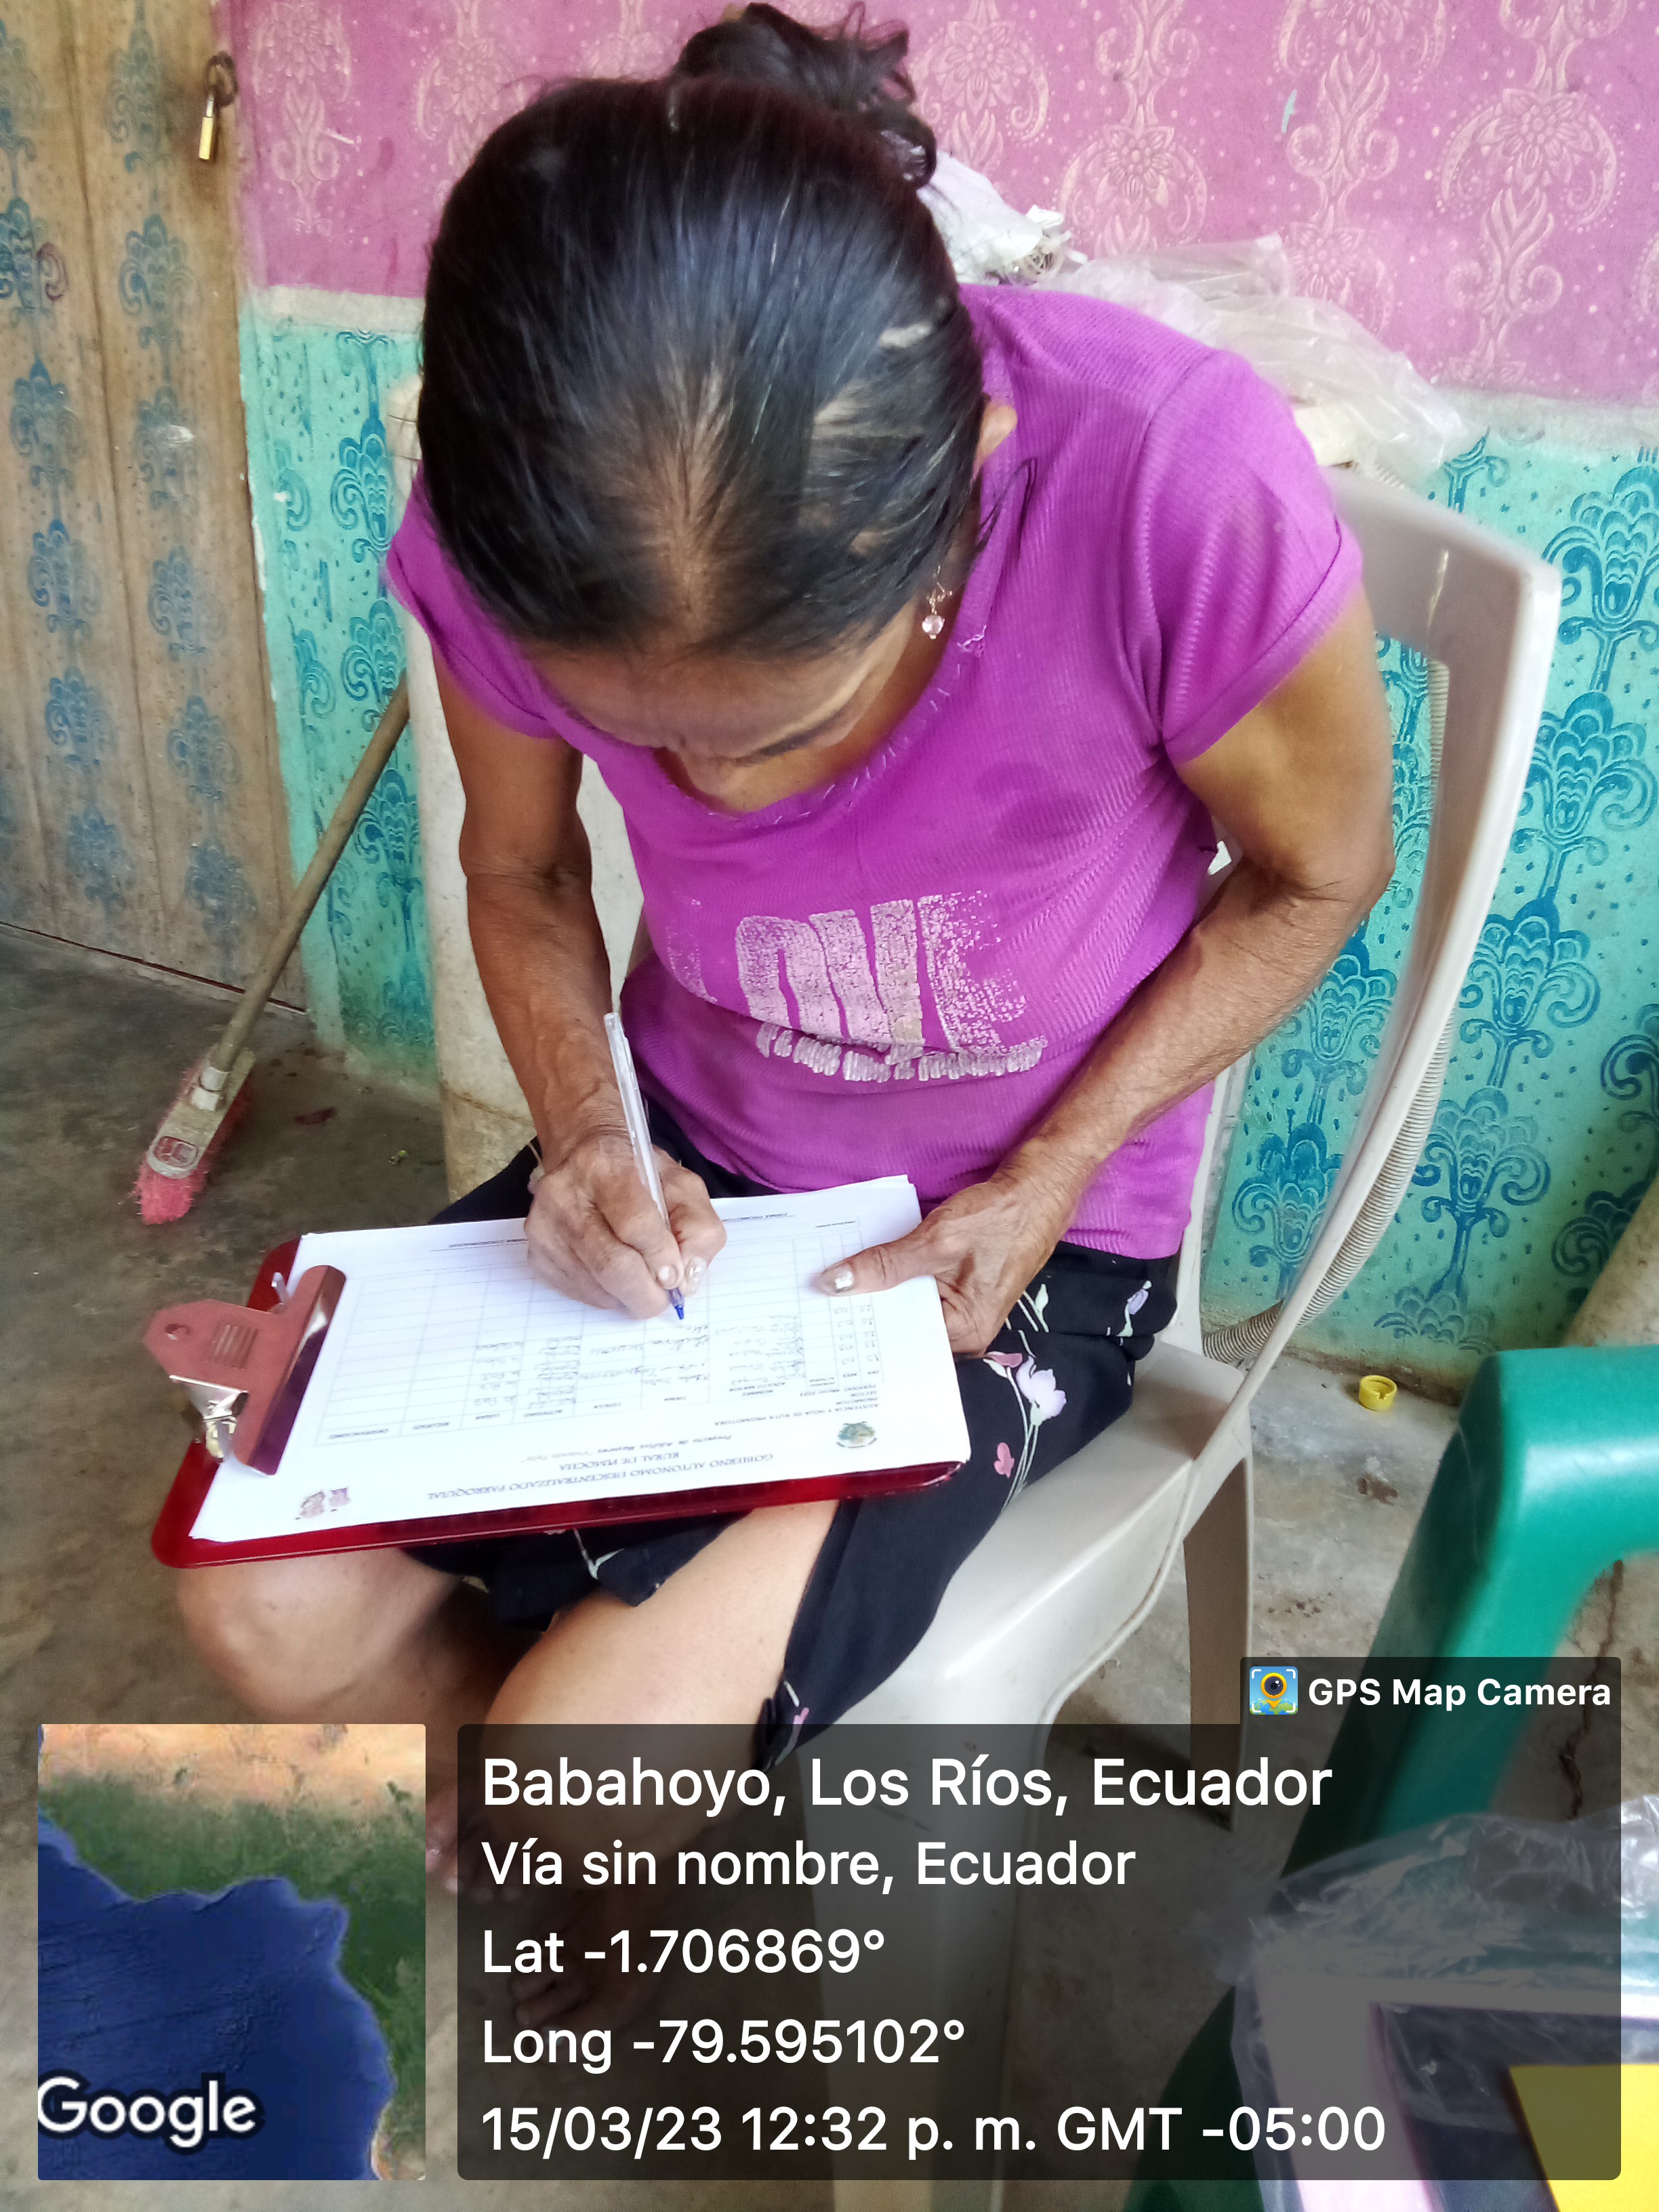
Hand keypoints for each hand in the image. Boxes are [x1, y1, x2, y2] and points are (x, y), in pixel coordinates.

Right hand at [526, 1129, 725, 1316]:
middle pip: (611, 1264)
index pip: (635, 1224)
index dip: (661, 1257)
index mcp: (604, 1167)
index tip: (676, 1273)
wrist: (584, 1157)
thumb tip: (687, 1276)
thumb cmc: (638, 1173)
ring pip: (595, 1286)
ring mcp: (544, 1227)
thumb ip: (698, 1226)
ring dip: (627, 1296)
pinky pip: (578, 1293)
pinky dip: (606, 1296)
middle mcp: (564, 1195)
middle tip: (663, 1297)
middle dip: (646, 1293)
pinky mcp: (536, 1253)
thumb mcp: (681, 1185)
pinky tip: (615, 1277)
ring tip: (641, 1281)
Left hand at [821, 1157, 1083, 1355]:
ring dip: (878, 1294)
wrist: (1038, 1190)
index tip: (821, 1321)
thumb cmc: (999, 1217)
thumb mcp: (936, 1241)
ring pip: (907, 1308)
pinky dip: (895, 1280)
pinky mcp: (959, 1290)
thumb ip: (886, 1265)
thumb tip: (835, 1284)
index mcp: (964, 1332)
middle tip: (816, 1302)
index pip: (901, 1341)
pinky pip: (918, 1293)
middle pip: (902, 1328)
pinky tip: (866, 1270)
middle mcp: (964, 1332)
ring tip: (832, 1286)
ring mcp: (962, 1311)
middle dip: (864, 1312)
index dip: (860, 1331)